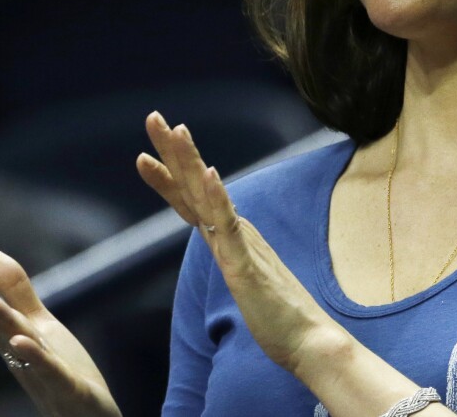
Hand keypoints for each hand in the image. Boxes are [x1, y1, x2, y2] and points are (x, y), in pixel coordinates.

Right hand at [0, 250, 120, 416]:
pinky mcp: (70, 389)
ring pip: (22, 347)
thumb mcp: (39, 327)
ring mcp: (45, 375)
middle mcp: (24, 359)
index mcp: (17, 342)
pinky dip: (37, 357)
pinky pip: (51, 372)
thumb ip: (18, 294)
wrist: (87, 416)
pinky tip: (22, 341)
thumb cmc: (60, 371)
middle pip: (2, 328)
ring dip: (3, 325)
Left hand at [136, 111, 349, 373]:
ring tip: (176, 130)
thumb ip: (237, 260)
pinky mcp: (246, 265)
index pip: (193, 199)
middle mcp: (235, 232)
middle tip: (153, 116)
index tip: (148, 150)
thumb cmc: (278, 316)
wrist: (309, 340)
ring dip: (191, 161)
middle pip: (196, 185)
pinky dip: (218, 199)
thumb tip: (230, 253)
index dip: (170, 173)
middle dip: (172, 150)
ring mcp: (242, 246)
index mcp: (231, 237)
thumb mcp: (246, 281)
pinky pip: (230, 228)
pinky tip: (209, 175)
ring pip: (209, 197)